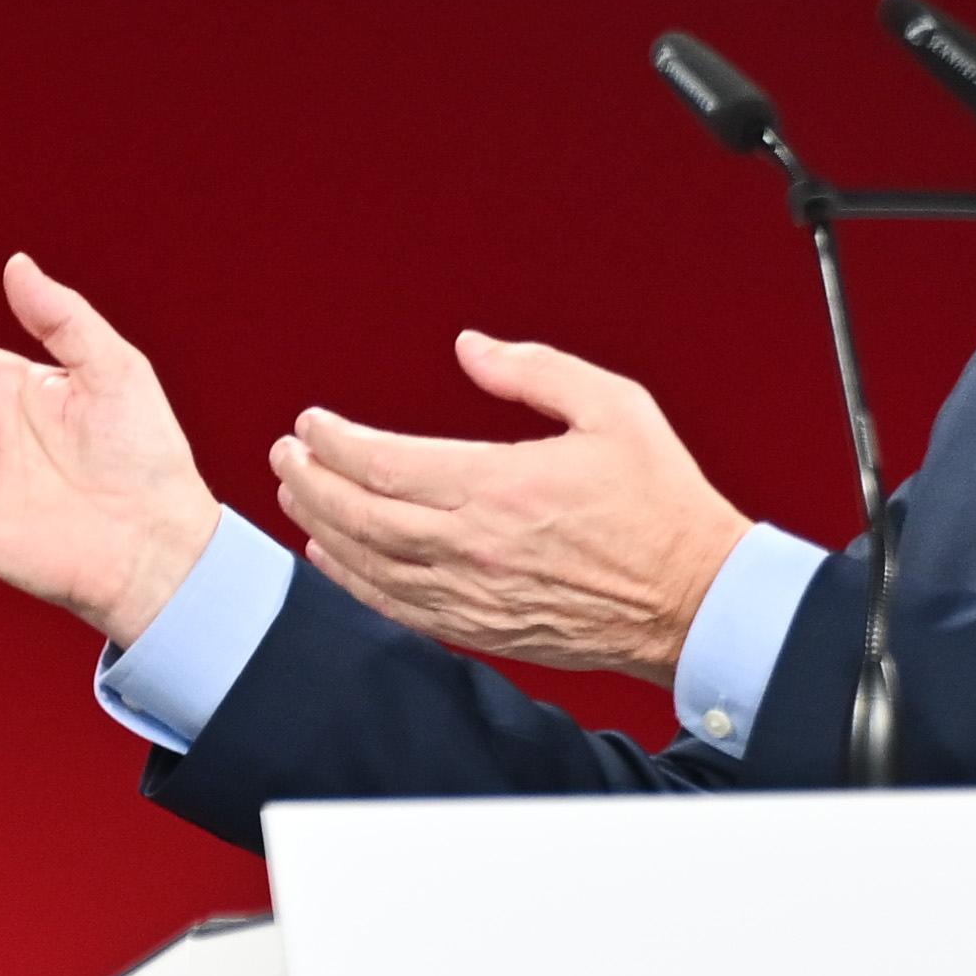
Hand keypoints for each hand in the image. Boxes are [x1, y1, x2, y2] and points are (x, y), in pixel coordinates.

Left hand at [275, 335, 753, 681]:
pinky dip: (350, 580)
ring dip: (320, 526)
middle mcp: (472, 545)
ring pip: (366, 563)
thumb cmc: (659, 501)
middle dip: (309, 481)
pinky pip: (393, 606)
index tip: (311, 424)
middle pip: (358, 514)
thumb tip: (469, 348)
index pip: (384, 463)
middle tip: (285, 455)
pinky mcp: (477, 628)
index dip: (334, 442)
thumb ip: (534, 371)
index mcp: (499, 486)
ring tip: (295, 495)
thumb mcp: (613, 407)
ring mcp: (469, 594)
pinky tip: (330, 556)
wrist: (690, 597)